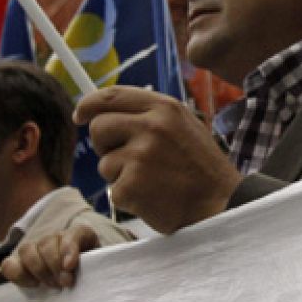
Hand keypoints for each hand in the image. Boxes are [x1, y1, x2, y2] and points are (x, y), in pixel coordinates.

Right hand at [3, 226, 103, 288]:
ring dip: (38, 270)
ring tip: (51, 285)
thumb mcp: (100, 270)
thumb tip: (100, 279)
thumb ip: (100, 269)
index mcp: (80, 236)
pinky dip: (18, 275)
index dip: (69, 248)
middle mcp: (55, 238)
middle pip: (47, 243)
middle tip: (65, 283)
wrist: (80, 281)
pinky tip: (34, 285)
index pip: (73, 234)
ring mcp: (36, 249)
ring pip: (27, 249)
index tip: (69, 267)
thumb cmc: (91, 275)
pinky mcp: (20, 264)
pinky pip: (9, 264)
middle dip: (55, 265)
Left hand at [76, 86, 241, 232]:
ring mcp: (140, 156)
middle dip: (103, 145)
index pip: (112, 96)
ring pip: (104, 164)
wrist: (222, 206)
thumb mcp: (183, 127)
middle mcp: (151, 127)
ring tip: (152, 182)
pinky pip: (113, 191)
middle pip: (99, 128)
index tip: (79, 115)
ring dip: (120, 176)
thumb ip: (149, 116)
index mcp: (164, 108)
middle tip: (125, 160)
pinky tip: (153, 198)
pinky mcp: (132, 185)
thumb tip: (104, 113)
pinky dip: (129, 199)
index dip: (89, 104)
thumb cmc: (201, 169)